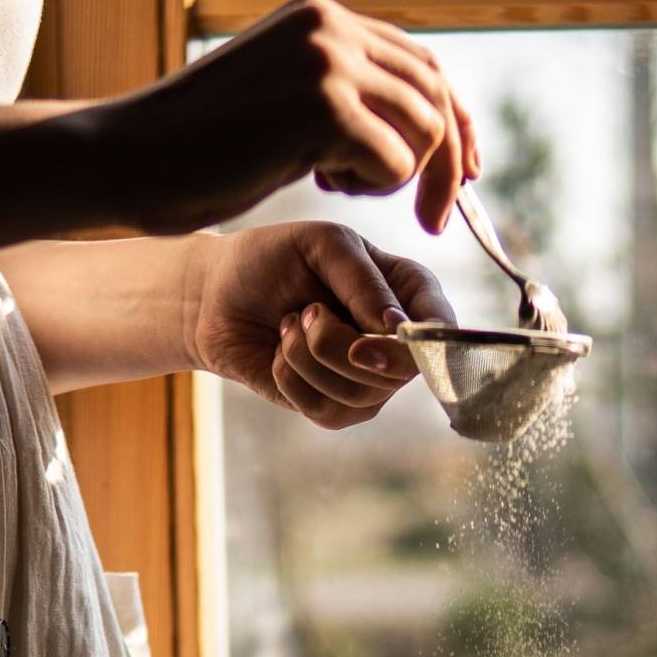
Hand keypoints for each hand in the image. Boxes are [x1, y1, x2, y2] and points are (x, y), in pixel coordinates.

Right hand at [83, 0, 480, 236]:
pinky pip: (396, 161)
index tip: (466, 173)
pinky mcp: (323, 104)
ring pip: (425, 128)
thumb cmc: (195, 150)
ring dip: (400, 177)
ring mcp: (328, 58)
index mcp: (319, 17)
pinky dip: (372, 188)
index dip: (455, 120)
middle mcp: (329, 25)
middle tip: (439, 218)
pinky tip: (317, 180)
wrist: (127, 157)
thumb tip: (416, 127)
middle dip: (451, 160)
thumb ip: (339, 98)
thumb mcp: (279, 105)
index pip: (420, 63)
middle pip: (436, 93)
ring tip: (338, 185)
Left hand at [189, 222, 453, 429]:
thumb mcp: (321, 246)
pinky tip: (279, 353)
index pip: (440, 327)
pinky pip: (326, 410)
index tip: (376, 334)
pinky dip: (291, 379)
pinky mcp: (334, 408)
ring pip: (360, 393)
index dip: (420, 341)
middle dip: (342, 345)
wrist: (216, 295)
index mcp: (406, 292)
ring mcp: (368, 380)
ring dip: (308, 356)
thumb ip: (364, 280)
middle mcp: (395, 342)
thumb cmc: (273, 259)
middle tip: (308, 312)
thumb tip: (397, 328)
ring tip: (289, 322)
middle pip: (401, 370)